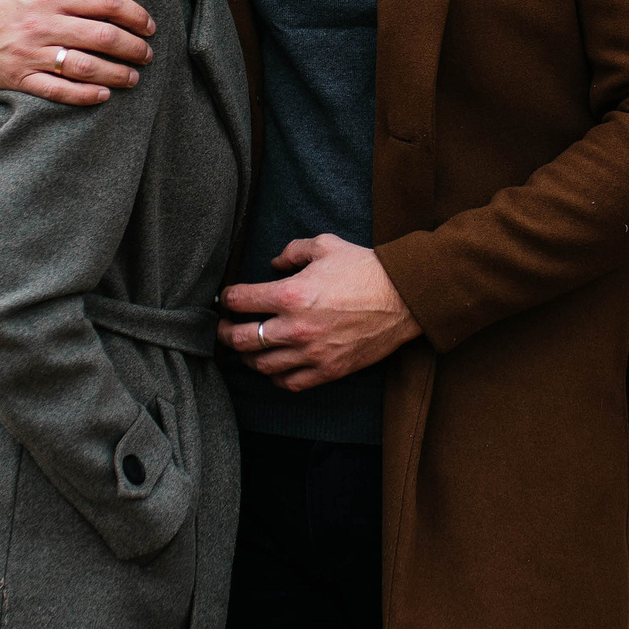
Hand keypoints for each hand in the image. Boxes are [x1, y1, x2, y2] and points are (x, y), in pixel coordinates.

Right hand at [0, 0, 156, 104]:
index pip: (103, 2)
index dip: (133, 14)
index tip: (149, 24)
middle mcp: (43, 25)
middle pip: (101, 37)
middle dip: (132, 47)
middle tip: (147, 53)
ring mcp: (31, 54)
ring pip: (84, 67)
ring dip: (116, 74)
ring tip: (134, 77)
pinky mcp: (20, 78)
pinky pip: (58, 91)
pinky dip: (84, 95)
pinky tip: (104, 94)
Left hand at [219, 236, 421, 390]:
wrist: (403, 298)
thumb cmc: (365, 269)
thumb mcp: (325, 246)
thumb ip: (292, 251)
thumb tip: (273, 264)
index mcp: (291, 294)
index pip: (240, 301)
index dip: (227, 298)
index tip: (227, 298)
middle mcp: (295, 327)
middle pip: (240, 339)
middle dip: (225, 333)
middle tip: (224, 328)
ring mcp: (311, 353)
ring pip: (261, 365)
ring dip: (248, 357)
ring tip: (247, 349)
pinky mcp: (328, 370)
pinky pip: (289, 383)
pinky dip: (275, 377)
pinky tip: (275, 366)